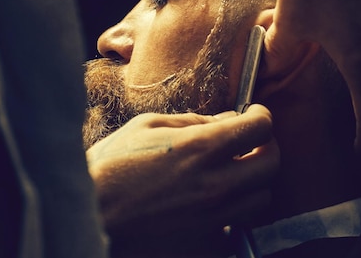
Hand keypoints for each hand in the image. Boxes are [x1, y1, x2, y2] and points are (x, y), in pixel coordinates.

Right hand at [87, 104, 278, 256]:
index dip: (261, 116)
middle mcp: (215, 185)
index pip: (262, 128)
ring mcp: (213, 219)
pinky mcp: (206, 245)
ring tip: (233, 173)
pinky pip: (235, 226)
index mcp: (201, 148)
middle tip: (250, 142)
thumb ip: (194, 121)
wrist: (87, 216)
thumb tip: (226, 120)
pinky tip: (210, 202)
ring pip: (261, 198)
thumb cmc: (110, 166)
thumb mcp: (148, 126)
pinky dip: (231, 212)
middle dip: (267, 147)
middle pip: (273, 164)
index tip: (253, 115)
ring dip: (254, 181)